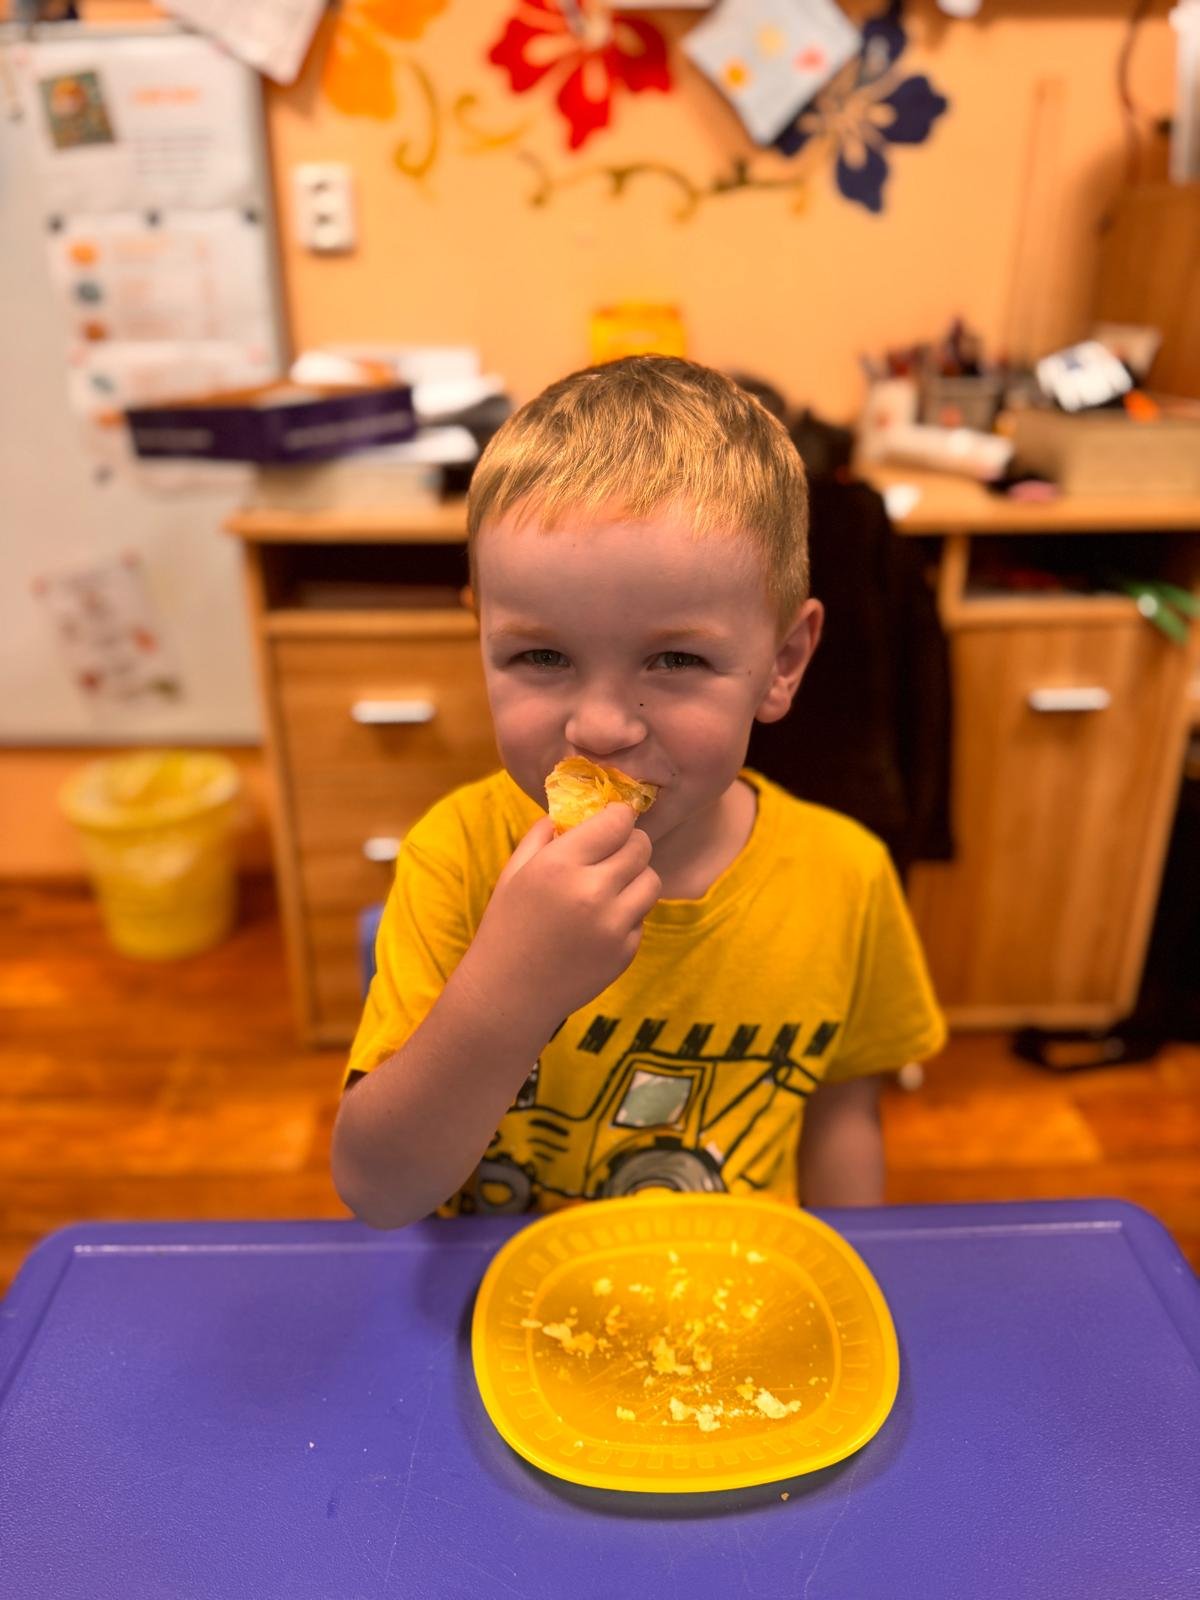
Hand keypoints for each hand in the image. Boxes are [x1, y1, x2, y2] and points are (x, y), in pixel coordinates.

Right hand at [466, 803, 660, 1024]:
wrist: (510, 994)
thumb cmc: (507, 928)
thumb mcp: (514, 873)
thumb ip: (543, 834)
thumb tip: (573, 811)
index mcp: (560, 864)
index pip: (617, 822)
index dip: (619, 816)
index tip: (613, 820)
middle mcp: (593, 891)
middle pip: (641, 847)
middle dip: (629, 844)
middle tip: (613, 852)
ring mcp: (614, 924)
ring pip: (651, 880)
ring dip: (636, 877)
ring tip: (611, 886)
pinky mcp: (626, 951)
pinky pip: (642, 916)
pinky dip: (628, 913)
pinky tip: (600, 923)